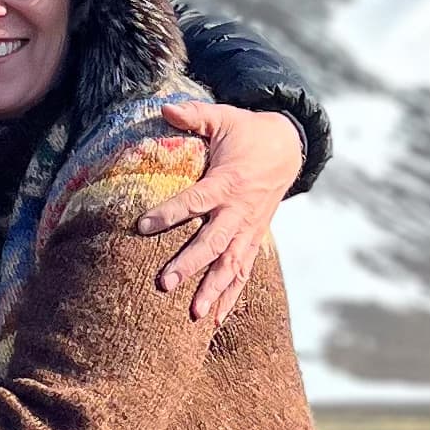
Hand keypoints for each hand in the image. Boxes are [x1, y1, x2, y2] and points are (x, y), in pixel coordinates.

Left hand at [141, 99, 305, 323]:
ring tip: (193, 316)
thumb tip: (164, 108)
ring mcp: (249, 230)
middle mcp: (240, 211)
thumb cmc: (247, 133)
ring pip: (231, 266)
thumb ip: (194, 114)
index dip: (170, 213)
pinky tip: (214, 322)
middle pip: (214, 242)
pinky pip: (243, 273)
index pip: (196, 200)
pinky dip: (231, 298)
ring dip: (213, 291)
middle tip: (165, 283)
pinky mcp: (254, 241)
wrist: (288, 148)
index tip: (142, 225)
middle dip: (190, 264)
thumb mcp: (223, 117)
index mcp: (229, 182)